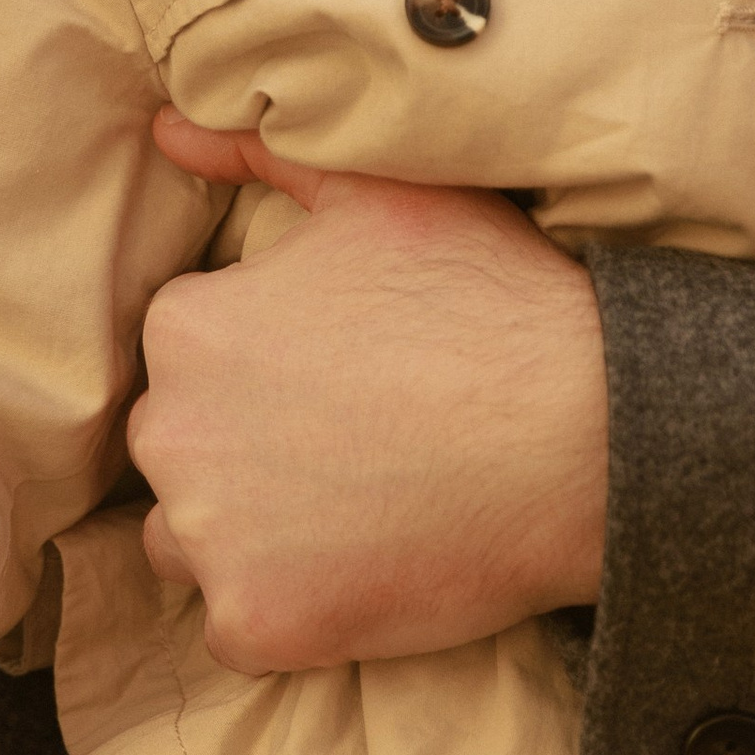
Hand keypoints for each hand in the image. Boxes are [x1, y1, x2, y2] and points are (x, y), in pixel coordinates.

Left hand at [132, 112, 608, 670]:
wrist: (588, 437)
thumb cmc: (492, 302)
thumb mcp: (377, 193)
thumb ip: (256, 151)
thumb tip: (166, 128)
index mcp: (187, 328)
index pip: (190, 358)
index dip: (271, 368)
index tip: (346, 378)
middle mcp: (172, 433)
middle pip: (182, 448)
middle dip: (247, 448)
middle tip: (358, 444)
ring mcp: (210, 537)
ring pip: (194, 540)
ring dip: (252, 532)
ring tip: (358, 509)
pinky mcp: (256, 624)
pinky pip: (241, 626)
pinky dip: (291, 609)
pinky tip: (368, 570)